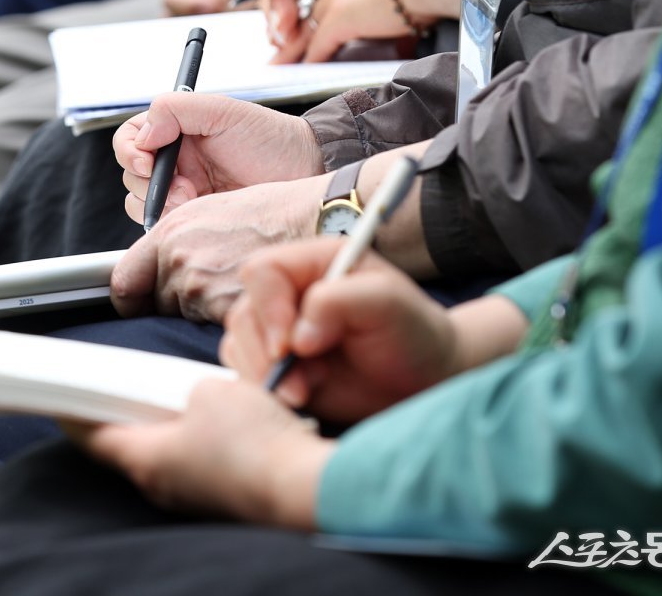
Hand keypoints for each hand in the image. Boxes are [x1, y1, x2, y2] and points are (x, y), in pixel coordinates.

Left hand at [70, 378, 332, 527]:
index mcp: (146, 460)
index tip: (64, 401)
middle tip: (123, 386)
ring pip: (163, 453)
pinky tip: (216, 419)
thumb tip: (186, 394)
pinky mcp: (219, 495)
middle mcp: (161, 485)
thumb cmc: (253, 442)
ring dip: (164, 425)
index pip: (93, 438)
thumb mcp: (209, 389)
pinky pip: (194, 462)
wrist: (303, 485)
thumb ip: (184, 386)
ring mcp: (190, 495)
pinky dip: (193, 438)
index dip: (75, 415)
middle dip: (124, 414)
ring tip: (176, 395)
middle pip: (127, 445)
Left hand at [110, 177, 328, 322]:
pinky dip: (228, 326)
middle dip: (179, 305)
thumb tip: (161, 265)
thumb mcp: (212, 211)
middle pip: (157, 306)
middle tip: (214, 292)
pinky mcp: (224, 309)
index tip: (143, 306)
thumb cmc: (273, 211)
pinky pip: (212, 332)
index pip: (124, 282)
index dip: (134, 300)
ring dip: (206, 316)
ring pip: (186, 321)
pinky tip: (250, 306)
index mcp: (169, 233)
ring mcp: (199, 286)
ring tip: (237, 292)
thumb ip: (178, 241)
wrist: (315, 216)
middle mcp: (177, 259)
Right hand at [114, 93, 323, 219]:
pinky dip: (172, 223)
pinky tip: (199, 215)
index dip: (130, 152)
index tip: (148, 164)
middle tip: (184, 187)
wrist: (304, 172)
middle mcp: (174, 161)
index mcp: (175, 132)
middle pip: (132, 175)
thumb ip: (175, 110)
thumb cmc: (271, 138)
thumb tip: (142, 136)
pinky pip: (165, 226)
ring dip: (161, 205)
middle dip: (151, 185)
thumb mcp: (223, 111)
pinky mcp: (195, 218)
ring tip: (195, 200)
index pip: (130, 139)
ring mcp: (183, 191)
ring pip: (143, 203)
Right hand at [220, 238, 458, 421]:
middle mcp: (288, 292)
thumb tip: (296, 337)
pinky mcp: (275, 366)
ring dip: (266, 377)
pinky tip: (303, 399)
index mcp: (312, 262)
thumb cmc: (414, 334)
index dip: (269, 308)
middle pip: (243, 313)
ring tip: (310, 391)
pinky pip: (244, 375)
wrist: (424, 381)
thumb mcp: (389, 304)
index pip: (261, 271)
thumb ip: (339, 301)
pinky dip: (266, 392)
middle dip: (266, 353)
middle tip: (305, 382)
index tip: (291, 346)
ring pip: (238, 346)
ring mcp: (278, 330)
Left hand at [266, 0, 479, 62]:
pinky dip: (310, 61)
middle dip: (289, 36)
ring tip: (278, 68)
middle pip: (305, 12)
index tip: (298, 33)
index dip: (308, 16)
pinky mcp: (341, 15)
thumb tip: (402, 43)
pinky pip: (318, 44)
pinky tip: (304, 73)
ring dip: (290, 52)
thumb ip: (391, 11)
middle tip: (278, 56)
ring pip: (304, 29)